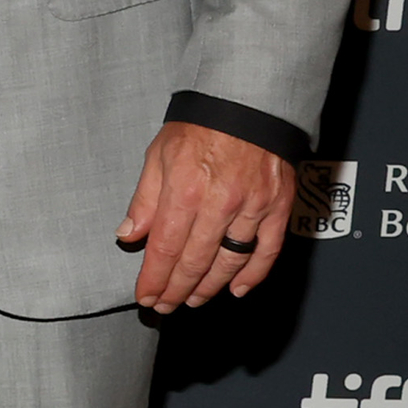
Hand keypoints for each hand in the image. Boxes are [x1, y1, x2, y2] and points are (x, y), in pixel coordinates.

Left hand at [115, 121, 294, 312]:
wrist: (248, 102)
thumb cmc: (201, 126)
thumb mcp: (159, 155)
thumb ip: (145, 200)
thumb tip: (129, 235)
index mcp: (186, 189)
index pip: (166, 248)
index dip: (154, 278)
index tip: (146, 296)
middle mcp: (220, 202)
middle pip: (195, 261)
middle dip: (177, 289)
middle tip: (165, 305)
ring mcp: (253, 206)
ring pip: (230, 261)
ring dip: (209, 287)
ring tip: (193, 300)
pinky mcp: (278, 206)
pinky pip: (267, 250)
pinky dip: (253, 275)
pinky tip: (236, 289)